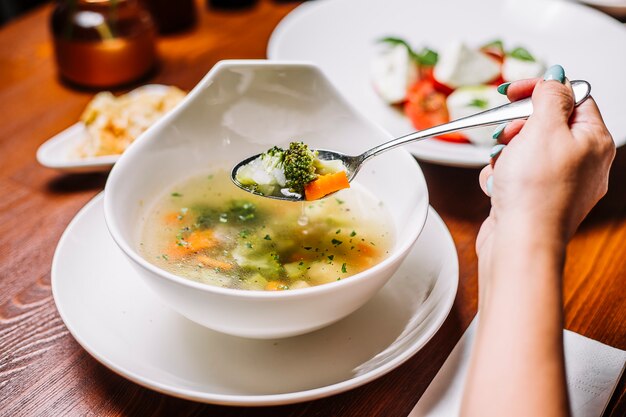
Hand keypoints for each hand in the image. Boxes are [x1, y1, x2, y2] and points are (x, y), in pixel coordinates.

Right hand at [477, 68, 614, 263]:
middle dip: (517, 127)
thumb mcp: (544, 129)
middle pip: (545, 124)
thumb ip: (550, 96)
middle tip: (507, 134)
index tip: (514, 91)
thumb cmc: (536, 194)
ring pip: (525, 150)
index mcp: (594, 141)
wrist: (519, 243)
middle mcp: (582, 162)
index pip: (572, 97)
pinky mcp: (535, 199)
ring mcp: (558, 183)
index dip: (541, 90)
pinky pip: (515, 174)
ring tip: (503, 167)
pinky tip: (499, 187)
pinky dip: (501, 177)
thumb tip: (556, 78)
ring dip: (505, 154)